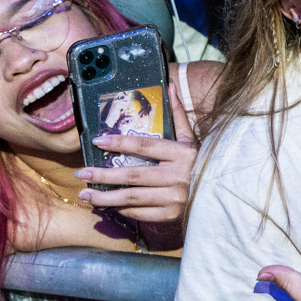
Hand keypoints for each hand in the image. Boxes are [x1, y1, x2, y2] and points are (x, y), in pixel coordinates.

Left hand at [74, 84, 195, 222]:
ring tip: (85, 194)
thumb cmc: (201, 161)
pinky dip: (122, 209)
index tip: (98, 141)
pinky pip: (140, 212)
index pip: (145, 146)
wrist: (219, 191)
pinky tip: (108, 205)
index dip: (120, 143)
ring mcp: (174, 197)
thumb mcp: (190, 138)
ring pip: (132, 197)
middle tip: (81, 171)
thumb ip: (177, 115)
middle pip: (133, 175)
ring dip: (105, 196)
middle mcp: (177, 176)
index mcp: (182, 153)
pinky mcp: (170, 214)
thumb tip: (169, 86)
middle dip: (103, 174)